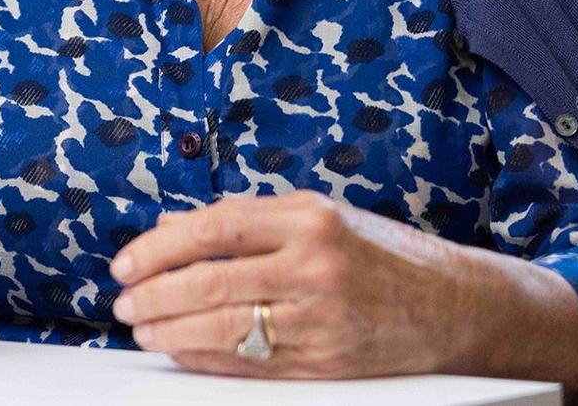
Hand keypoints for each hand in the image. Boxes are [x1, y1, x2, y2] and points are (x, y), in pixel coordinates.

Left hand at [108, 192, 474, 378]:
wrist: (454, 304)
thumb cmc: (378, 251)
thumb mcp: (315, 213)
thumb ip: (242, 219)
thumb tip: (168, 227)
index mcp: (306, 219)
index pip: (211, 228)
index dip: (157, 248)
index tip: (125, 261)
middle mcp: (313, 266)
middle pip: (209, 282)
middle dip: (153, 295)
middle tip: (124, 301)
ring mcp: (321, 318)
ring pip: (224, 328)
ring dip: (171, 332)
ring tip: (142, 328)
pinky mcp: (328, 363)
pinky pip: (252, 364)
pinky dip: (207, 359)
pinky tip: (182, 351)